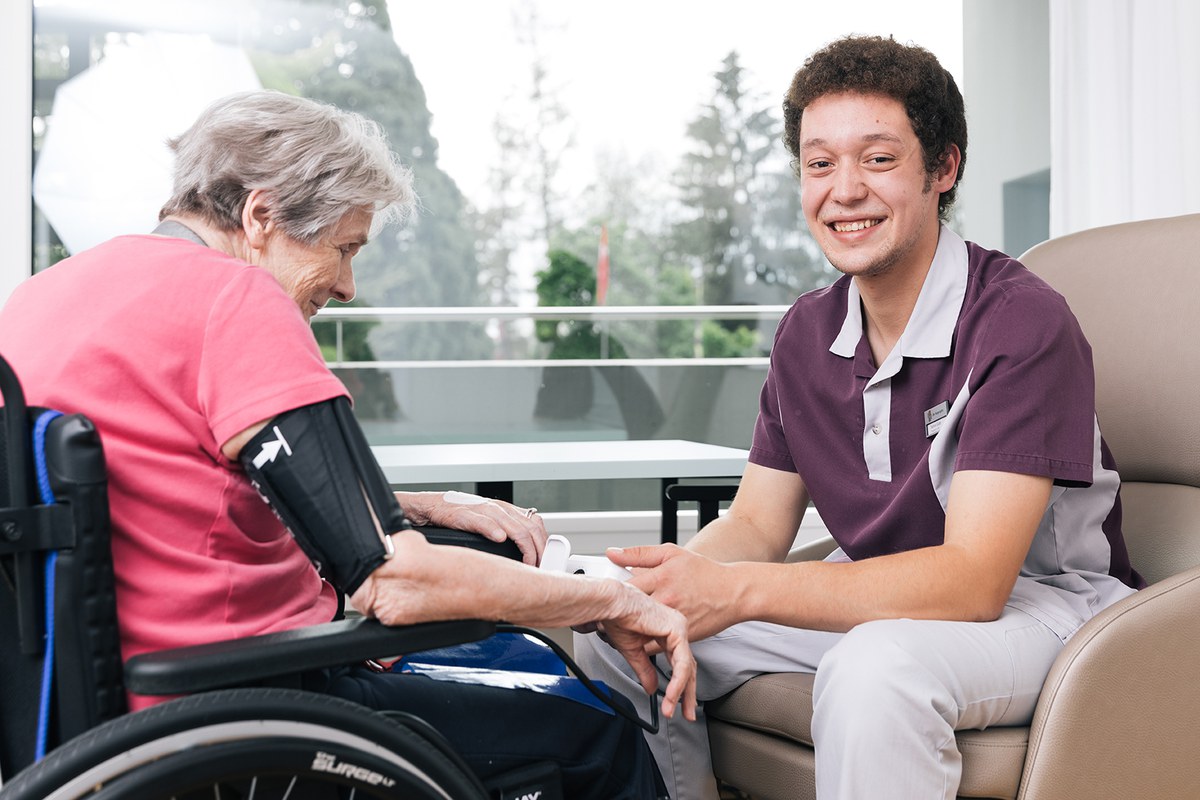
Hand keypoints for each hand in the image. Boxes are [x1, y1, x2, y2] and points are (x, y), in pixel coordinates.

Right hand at [398, 491, 547, 564]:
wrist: (430, 507)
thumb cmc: (459, 516)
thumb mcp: (489, 522)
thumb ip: (506, 532)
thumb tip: (524, 554)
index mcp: (507, 510)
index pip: (536, 525)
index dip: (544, 544)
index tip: (544, 562)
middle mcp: (499, 508)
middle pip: (530, 529)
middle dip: (538, 551)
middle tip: (537, 569)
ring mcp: (483, 510)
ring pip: (514, 527)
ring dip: (525, 547)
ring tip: (527, 564)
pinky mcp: (465, 514)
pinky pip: (484, 521)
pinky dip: (494, 530)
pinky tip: (500, 540)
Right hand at [595, 583, 697, 721]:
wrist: (610, 605)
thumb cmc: (617, 617)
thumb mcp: (634, 651)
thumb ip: (645, 669)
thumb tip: (650, 687)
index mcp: (667, 629)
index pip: (680, 662)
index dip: (679, 686)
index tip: (674, 704)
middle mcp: (676, 627)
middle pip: (689, 666)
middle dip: (687, 694)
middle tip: (687, 713)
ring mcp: (679, 628)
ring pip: (687, 667)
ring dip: (680, 693)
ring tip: (671, 708)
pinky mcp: (676, 630)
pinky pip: (681, 663)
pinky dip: (676, 683)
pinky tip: (671, 695)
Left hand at [608, 544, 738, 644]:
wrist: (734, 591)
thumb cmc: (703, 572)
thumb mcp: (671, 554)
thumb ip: (639, 554)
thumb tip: (611, 553)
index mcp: (660, 578)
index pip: (624, 588)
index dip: (610, 595)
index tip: (604, 598)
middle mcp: (666, 600)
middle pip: (628, 614)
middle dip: (612, 618)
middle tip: (604, 618)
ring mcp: (674, 620)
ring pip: (639, 635)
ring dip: (626, 635)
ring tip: (618, 629)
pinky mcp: (682, 636)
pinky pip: (656, 647)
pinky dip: (645, 644)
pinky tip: (639, 637)